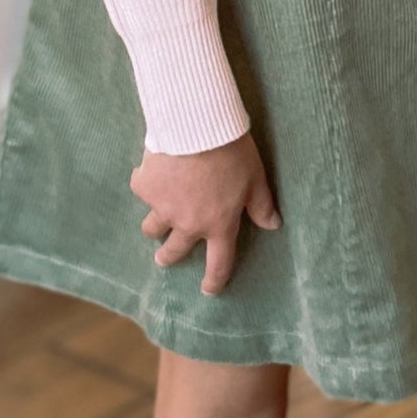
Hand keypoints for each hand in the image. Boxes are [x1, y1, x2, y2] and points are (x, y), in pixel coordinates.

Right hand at [131, 133, 280, 295]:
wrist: (197, 126)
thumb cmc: (232, 152)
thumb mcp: (255, 178)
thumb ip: (261, 205)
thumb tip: (273, 225)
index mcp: (218, 224)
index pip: (218, 263)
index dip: (214, 280)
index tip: (208, 290)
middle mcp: (188, 223)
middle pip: (173, 251)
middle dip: (169, 257)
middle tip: (164, 257)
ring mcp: (162, 208)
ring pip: (151, 228)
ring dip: (154, 226)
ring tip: (154, 221)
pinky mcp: (144, 187)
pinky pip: (142, 189)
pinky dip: (146, 183)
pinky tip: (152, 172)